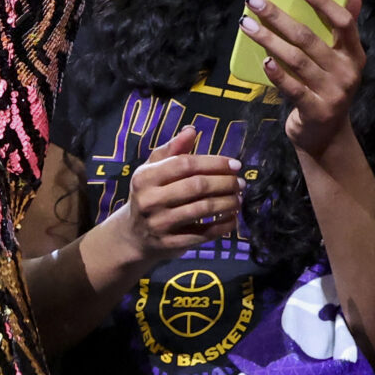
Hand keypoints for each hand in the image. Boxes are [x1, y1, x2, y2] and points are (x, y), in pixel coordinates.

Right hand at [116, 127, 241, 261]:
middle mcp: (150, 200)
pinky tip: (233, 219)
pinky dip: (223, 226)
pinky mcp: (171, 244)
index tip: (235, 165)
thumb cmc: (149, 195)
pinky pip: (204, 234)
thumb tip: (192, 130)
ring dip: (227, 203)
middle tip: (241, 183)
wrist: (134, 236)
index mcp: (145, 177)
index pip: (185, 164)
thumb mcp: (153, 170)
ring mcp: (160, 223)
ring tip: (239, 198)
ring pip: (203, 209)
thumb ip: (172, 149)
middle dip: (225, 183)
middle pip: (197, 186)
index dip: (214, 162)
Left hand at [243, 0, 366, 159]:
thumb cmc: (328, 89)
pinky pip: (292, 88)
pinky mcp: (316, 110)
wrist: (327, 136)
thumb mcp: (340, 61)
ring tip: (246, 24)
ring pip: (296, 60)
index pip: (344, 23)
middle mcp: (347, 73)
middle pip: (309, 38)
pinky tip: (262, 60)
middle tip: (254, 1)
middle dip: (278, 17)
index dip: (324, 3)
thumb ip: (345, 28)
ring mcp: (333, 93)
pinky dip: (277, 73)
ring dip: (268, 39)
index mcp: (354, 55)